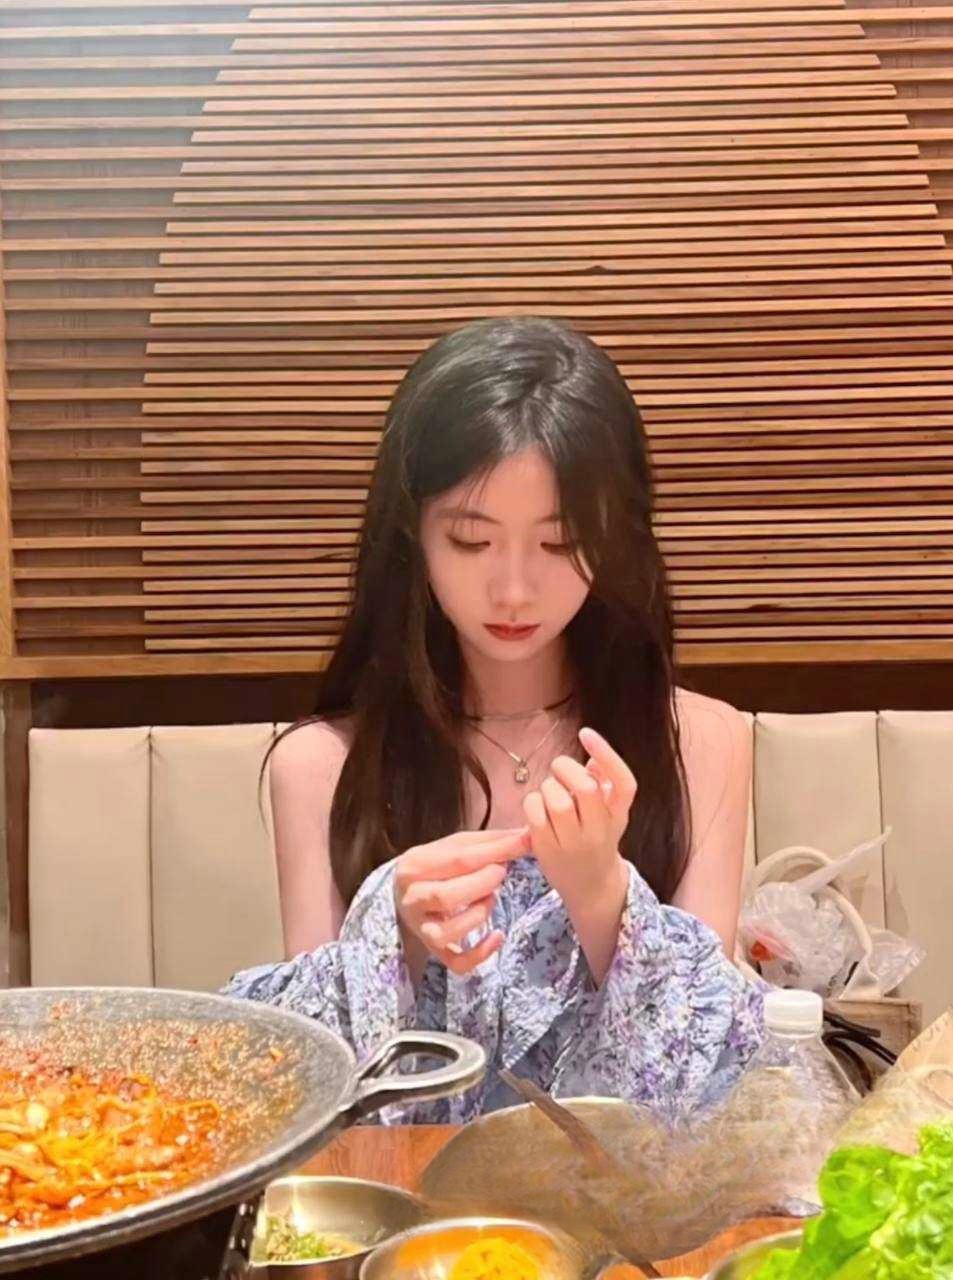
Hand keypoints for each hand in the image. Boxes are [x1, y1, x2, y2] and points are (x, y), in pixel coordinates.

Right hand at [394, 828, 528, 976]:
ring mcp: (421, 928)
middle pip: (447, 896)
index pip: (458, 859)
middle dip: (483, 883)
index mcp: (414, 865)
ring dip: (480, 913)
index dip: (495, 851)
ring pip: (449, 930)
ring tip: (491, 897)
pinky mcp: (434, 950)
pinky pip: (456, 962)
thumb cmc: (437, 867)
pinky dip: (481, 954)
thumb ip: (487, 842)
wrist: (405, 896)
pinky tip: (498, 936)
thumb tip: (526, 835)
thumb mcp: (453, 846)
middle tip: (501, 871)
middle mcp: (412, 899)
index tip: (524, 842)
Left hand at [523, 726, 635, 930]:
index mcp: (619, 814)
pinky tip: (537, 806)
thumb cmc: (597, 838)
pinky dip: (532, 802)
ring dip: (548, 786)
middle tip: (559, 769)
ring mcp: (574, 843)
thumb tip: (593, 758)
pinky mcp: (548, 851)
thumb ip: (604, 784)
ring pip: (556, 800)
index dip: (606, 753)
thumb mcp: (610, 812)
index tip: (585, 732)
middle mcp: (600, 830)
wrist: (592, 887)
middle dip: (565, 768)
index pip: (624, 782)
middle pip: (585, 789)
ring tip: (550, 792)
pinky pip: (535, 814)